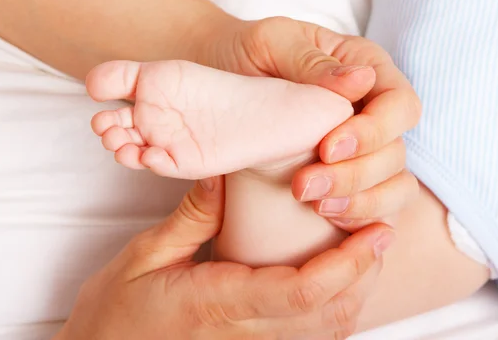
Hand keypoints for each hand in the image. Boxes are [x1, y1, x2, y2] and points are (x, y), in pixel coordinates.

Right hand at [55, 176, 392, 339]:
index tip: (374, 234)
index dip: (346, 265)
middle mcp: (242, 335)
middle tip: (381, 232)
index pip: (300, 294)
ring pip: (325, 333)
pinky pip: (307, 339)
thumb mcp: (144, 255)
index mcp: (216, 304)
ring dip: (355, 293)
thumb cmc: (115, 312)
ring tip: (368, 252)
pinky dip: (334, 311)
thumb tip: (226, 175)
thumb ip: (190, 217)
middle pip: (328, 317)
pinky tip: (338, 282)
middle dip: (365, 276)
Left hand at [204, 17, 421, 230]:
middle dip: (358, 173)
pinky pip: (377, 202)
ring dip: (360, 200)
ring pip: (394, 182)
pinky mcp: (348, 174)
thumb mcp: (271, 43)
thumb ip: (312, 61)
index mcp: (366, 67)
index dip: (374, 132)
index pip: (399, 104)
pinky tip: (327, 215)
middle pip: (397, 149)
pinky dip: (360, 214)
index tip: (327, 148)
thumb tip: (363, 79)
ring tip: (315, 204)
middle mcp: (372, 109)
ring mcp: (364, 145)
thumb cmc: (246, 54)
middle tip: (305, 185)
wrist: (218, 77)